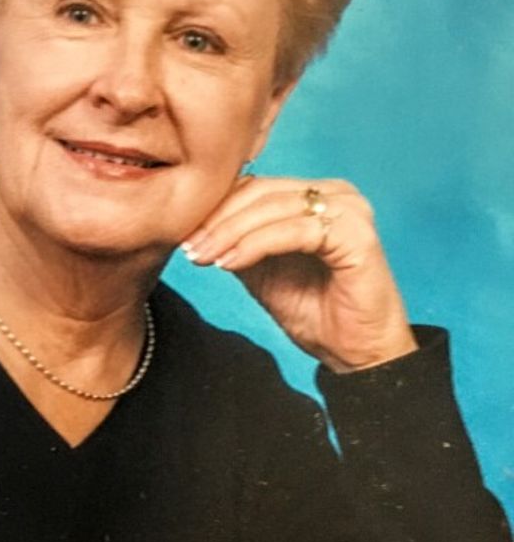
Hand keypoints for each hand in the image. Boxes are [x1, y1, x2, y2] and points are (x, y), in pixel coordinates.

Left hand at [181, 177, 417, 372]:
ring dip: (231, 232)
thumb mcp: (260, 270)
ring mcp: (349, 210)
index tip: (184, 235)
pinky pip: (294, 230)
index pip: (256, 186)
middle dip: (218, 219)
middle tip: (189, 247)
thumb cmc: (315, 312)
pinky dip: (256, 244)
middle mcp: (336, 194)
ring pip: (274, 207)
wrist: (355, 355)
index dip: (216, 207)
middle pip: (261, 191)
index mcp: (316, 195)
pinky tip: (230, 263)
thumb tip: (194, 224)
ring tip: (204, 256)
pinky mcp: (356, 233)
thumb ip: (236, 240)